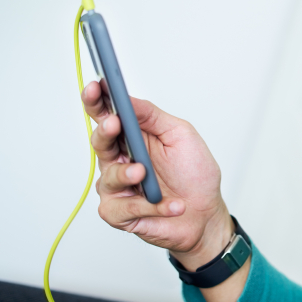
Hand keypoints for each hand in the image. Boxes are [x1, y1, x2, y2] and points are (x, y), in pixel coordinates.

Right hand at [82, 81, 233, 269]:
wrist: (206, 214)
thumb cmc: (194, 175)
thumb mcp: (181, 136)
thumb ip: (153, 116)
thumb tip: (128, 99)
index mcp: (133, 137)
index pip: (107, 115)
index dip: (97, 100)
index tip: (95, 87)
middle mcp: (121, 159)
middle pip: (100, 141)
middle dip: (105, 132)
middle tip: (114, 125)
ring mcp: (117, 187)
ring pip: (109, 176)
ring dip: (128, 174)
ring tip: (145, 173)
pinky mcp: (119, 213)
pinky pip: (124, 207)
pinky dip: (151, 206)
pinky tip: (171, 205)